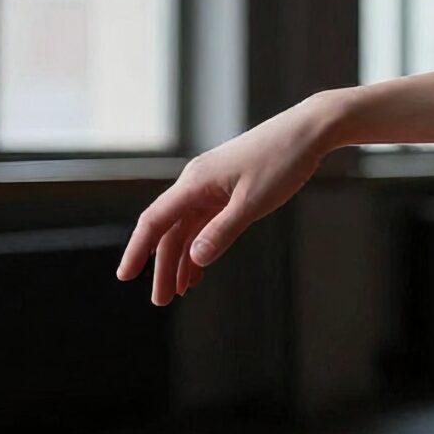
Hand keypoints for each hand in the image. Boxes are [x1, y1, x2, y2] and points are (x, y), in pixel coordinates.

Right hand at [115, 96, 340, 304]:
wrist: (308, 131)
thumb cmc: (283, 161)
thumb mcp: (255, 202)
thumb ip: (224, 231)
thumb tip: (195, 258)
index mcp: (195, 183)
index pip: (155, 221)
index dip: (137, 250)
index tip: (125, 276)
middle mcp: (196, 183)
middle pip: (170, 230)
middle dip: (163, 266)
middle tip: (162, 301)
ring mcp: (211, 186)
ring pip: (187, 227)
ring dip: (182, 259)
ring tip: (181, 291)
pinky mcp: (227, 189)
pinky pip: (205, 221)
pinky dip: (201, 244)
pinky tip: (200, 266)